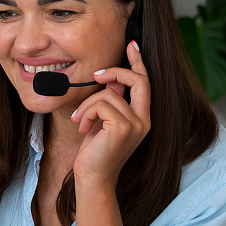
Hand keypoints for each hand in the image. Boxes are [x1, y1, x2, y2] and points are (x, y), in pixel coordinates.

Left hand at [70, 41, 150, 188]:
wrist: (92, 179)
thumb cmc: (95, 153)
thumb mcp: (103, 122)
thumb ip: (112, 102)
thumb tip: (112, 80)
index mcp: (142, 118)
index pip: (145, 83)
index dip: (139, 62)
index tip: (133, 45)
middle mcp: (144, 120)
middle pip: (138, 80)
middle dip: (116, 71)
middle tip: (96, 74)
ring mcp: (136, 124)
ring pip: (108, 93)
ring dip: (87, 105)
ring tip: (80, 122)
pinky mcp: (122, 127)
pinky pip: (100, 103)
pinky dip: (85, 112)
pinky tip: (81, 128)